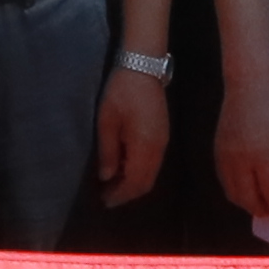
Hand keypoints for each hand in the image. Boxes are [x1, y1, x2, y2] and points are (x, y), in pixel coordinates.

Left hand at [94, 67, 170, 206]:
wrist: (143, 67)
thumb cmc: (121, 92)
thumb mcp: (107, 121)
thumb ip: (108, 152)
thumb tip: (107, 177)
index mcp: (145, 146)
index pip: (135, 182)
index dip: (120, 195)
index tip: (104, 202)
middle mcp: (158, 148)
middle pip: (146, 182)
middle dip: (127, 193)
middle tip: (107, 197)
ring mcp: (163, 142)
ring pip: (151, 174)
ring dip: (133, 183)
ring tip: (113, 185)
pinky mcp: (163, 135)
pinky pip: (153, 163)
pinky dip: (140, 172)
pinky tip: (124, 168)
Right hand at [216, 84, 268, 233]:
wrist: (247, 84)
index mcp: (262, 156)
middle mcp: (240, 161)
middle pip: (247, 199)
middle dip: (261, 210)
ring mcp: (225, 157)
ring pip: (232, 192)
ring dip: (247, 203)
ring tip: (261, 204)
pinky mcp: (217, 152)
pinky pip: (225, 180)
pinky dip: (236, 190)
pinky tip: (247, 188)